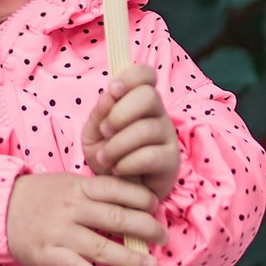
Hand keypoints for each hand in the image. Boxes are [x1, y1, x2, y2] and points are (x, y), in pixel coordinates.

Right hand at [4, 166, 162, 265]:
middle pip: (118, 217)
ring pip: (103, 246)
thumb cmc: (35, 198)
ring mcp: (60, 232)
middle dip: (147, 229)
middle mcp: (72, 208)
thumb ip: (93, 193)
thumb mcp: (65, 184)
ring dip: (131, 259)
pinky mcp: (48, 254)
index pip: (118, 189)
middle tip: (163, 238)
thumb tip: (129, 204)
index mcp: (78, 187)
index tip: (157, 208)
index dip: (142, 199)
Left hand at [84, 70, 179, 197]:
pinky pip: (150, 156)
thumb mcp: (94, 134)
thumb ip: (99, 114)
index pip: (146, 74)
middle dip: (120, 113)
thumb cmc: (108, 156)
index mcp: (139, 101)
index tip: (113, 90)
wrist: (116, 191)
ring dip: (118, 144)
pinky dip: (127, 163)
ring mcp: (167, 137)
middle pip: (149, 96)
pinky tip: (117, 169)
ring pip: (146, 129)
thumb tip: (108, 95)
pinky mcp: (171, 161)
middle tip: (105, 131)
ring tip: (104, 158)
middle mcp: (158, 114)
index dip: (131, 77)